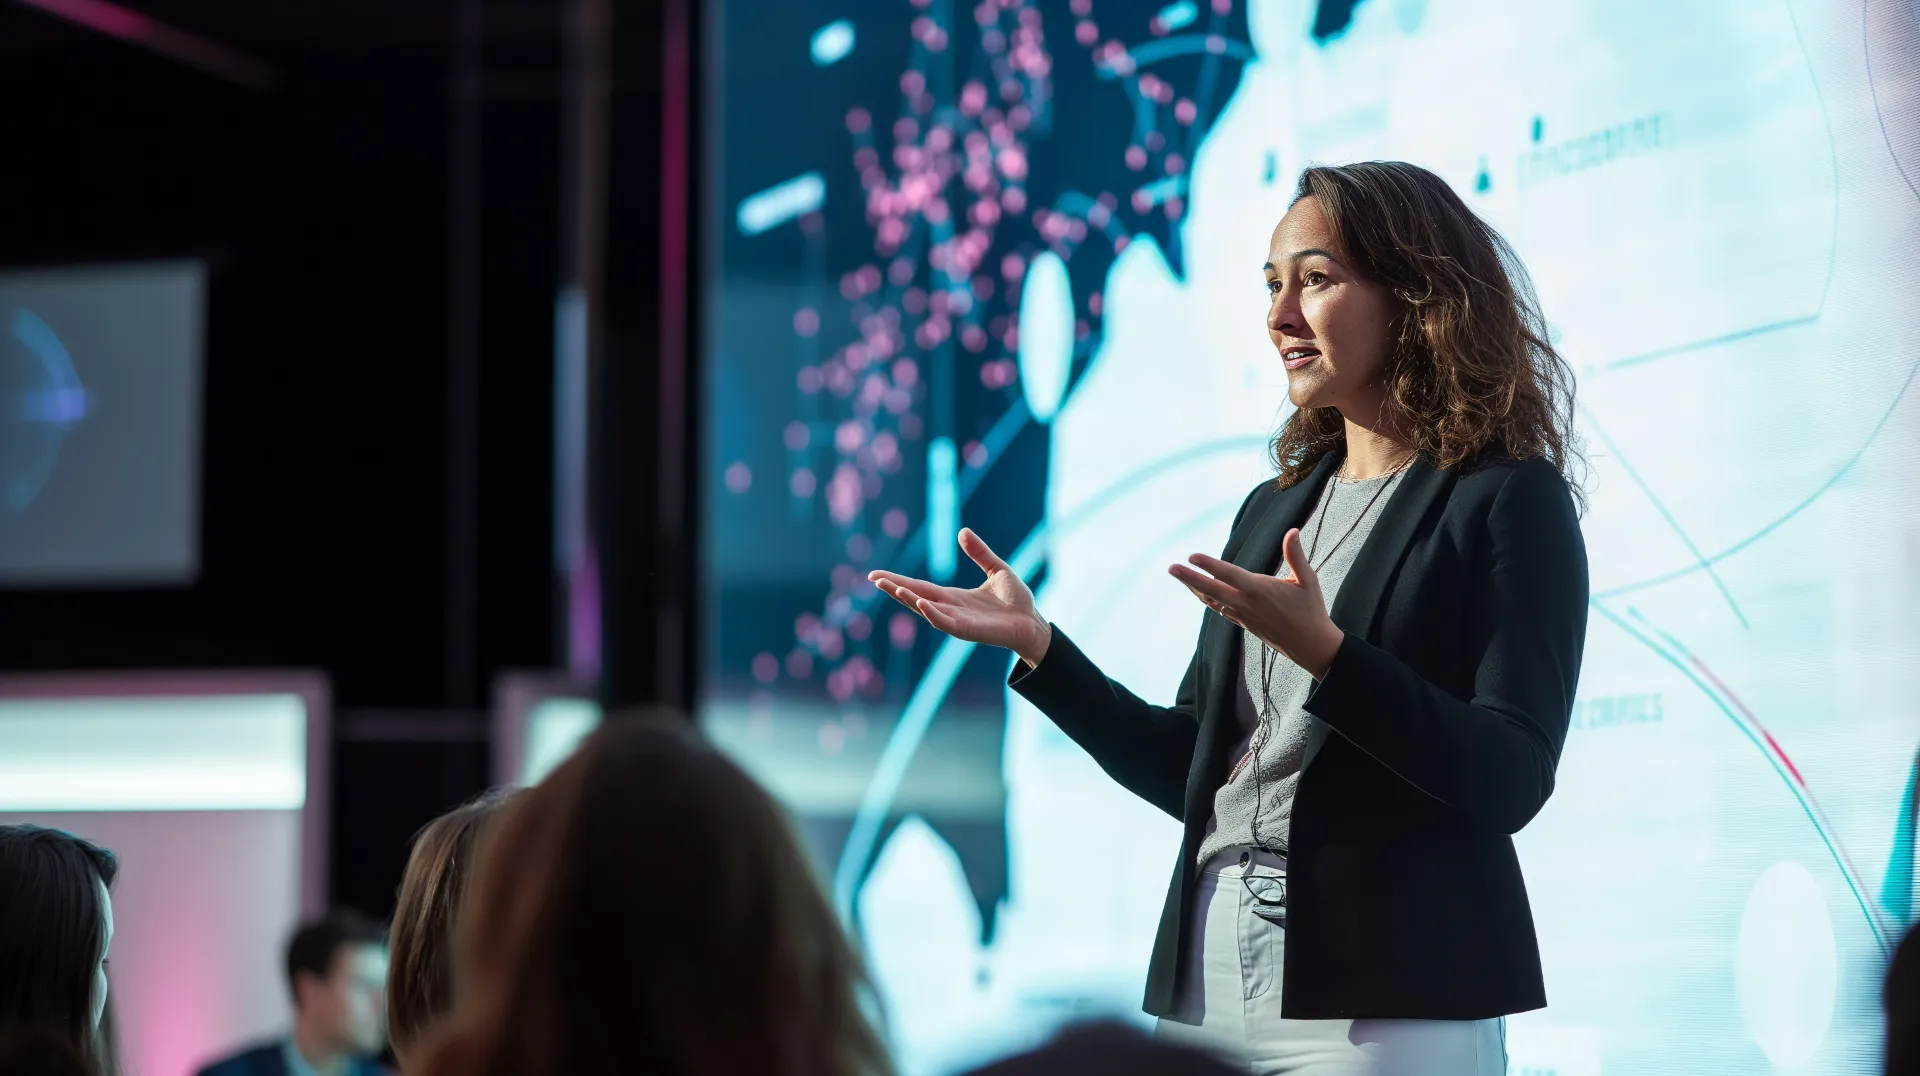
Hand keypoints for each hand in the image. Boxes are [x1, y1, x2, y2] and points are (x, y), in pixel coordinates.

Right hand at [869, 528, 1052, 665]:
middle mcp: (950, 609)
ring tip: (893, 588)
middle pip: (915, 597)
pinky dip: (932, 614)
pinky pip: (946, 623)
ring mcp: (957, 621)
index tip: (875, 575)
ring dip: (908, 600)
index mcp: (953, 596)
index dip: (898, 580)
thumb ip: (979, 553)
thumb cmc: (1016, 600)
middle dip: (894, 588)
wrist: (1033, 621)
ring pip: (926, 610)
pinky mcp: (968, 631)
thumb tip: (962, 531)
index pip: (919, 586)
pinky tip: (921, 604)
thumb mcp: (996, 569)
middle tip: (873, 579)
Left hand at [1167, 528, 1345, 679]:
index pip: (1230, 575)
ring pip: (1212, 601)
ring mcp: (1243, 616)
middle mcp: (1247, 604)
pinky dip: (1207, 600)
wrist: (1310, 646)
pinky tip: (1200, 593)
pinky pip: (1220, 610)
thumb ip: (1296, 556)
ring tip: (1179, 576)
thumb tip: (1292, 531)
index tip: (1192, 556)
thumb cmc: (1311, 610)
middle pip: (1212, 590)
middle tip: (1171, 568)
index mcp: (1261, 591)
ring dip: (1195, 588)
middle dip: (1190, 579)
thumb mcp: (1308, 581)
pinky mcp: (1244, 624)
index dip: (1209, 565)